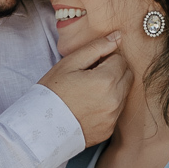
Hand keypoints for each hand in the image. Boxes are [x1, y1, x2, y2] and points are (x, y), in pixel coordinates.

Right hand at [38, 31, 131, 146]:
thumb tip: (118, 37)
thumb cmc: (52, 91)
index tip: (89, 66)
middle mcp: (115, 100)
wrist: (40, 126)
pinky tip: (88, 107)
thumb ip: (96, 47)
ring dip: (112, 89)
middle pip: (127, 76)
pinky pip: (116, 112)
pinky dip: (107, 106)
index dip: (105, 59)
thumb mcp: (69, 63)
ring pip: (124, 94)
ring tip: (88, 93)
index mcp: (106, 80)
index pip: (120, 59)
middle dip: (114, 71)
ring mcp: (112, 117)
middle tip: (90, 76)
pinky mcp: (109, 130)